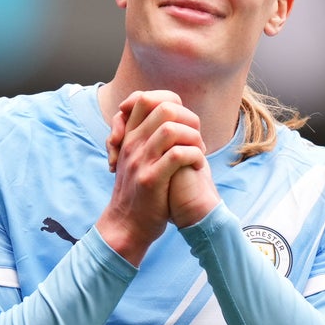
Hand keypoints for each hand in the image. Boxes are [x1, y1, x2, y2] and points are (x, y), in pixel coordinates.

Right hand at [97, 90, 206, 264]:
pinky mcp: (150, 179)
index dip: (169, 102)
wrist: (126, 226)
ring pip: (171, 129)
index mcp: (129, 137)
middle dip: (189, 120)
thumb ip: (148, 139)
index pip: (146, 98)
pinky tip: (198, 167)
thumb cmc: (139, 193)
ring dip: (193, 138)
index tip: (183, 122)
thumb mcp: (136, 160)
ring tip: (199, 152)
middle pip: (163, 108)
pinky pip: (178, 155)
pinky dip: (195, 156)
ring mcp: (140, 161)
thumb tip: (171, 120)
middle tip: (196, 139)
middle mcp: (132, 144)